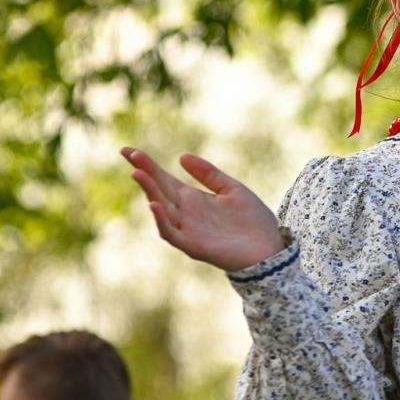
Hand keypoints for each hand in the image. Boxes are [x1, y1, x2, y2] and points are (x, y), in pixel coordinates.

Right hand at [122, 148, 284, 271]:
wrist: (272, 249)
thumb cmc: (254, 221)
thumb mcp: (232, 189)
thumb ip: (208, 174)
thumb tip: (181, 156)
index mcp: (193, 199)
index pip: (164, 179)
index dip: (147, 165)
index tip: (128, 150)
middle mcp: (186, 214)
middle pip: (159, 190)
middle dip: (144, 172)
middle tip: (129, 154)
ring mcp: (188, 230)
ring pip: (162, 209)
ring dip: (149, 192)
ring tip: (138, 174)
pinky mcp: (194, 246)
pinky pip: (172, 234)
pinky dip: (162, 221)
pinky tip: (155, 204)